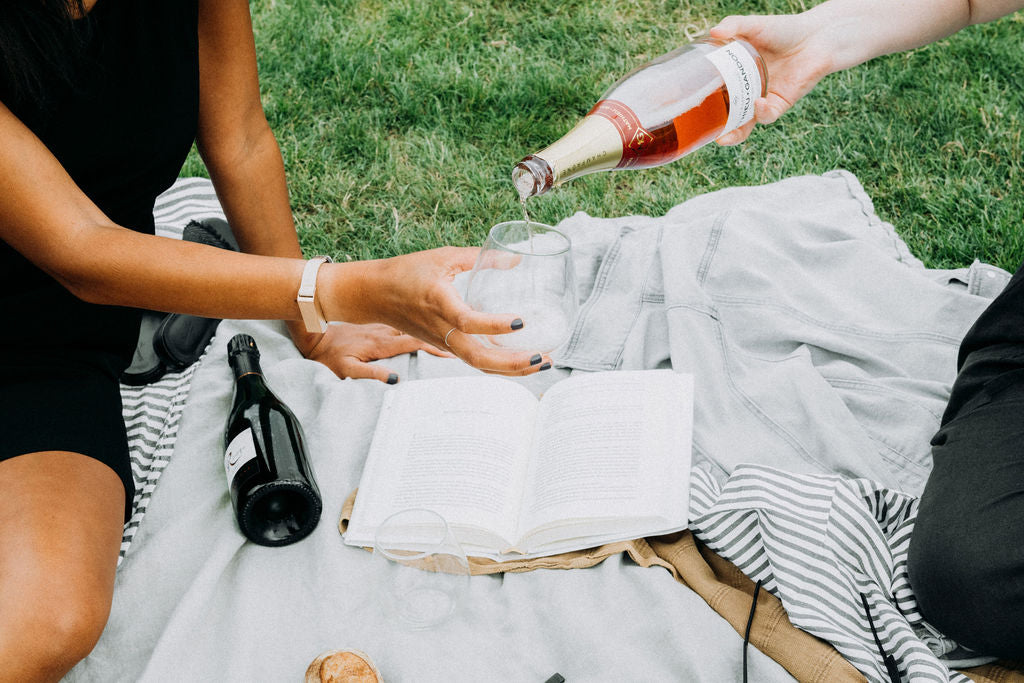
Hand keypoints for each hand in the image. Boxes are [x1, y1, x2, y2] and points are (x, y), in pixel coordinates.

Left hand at [292, 321, 451, 382]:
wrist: (315, 338)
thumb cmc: (330, 357)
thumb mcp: (346, 370)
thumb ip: (369, 374)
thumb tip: (395, 381)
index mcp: (381, 344)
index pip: (413, 344)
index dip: (435, 347)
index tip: (454, 351)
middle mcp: (386, 332)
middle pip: (420, 330)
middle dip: (443, 331)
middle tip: (466, 333)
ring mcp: (385, 326)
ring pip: (415, 323)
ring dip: (435, 323)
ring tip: (457, 324)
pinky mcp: (381, 325)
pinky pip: (406, 322)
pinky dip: (420, 321)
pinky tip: (434, 320)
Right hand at [324, 246, 551, 376]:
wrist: (375, 294)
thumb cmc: (407, 272)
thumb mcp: (444, 257)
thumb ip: (481, 257)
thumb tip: (517, 259)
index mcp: (439, 302)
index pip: (467, 321)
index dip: (494, 325)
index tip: (521, 321)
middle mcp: (441, 329)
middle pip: (478, 357)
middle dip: (513, 362)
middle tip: (543, 357)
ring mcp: (443, 342)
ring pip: (479, 364)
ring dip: (511, 368)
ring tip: (542, 362)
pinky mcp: (445, 346)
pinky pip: (475, 360)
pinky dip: (499, 364)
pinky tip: (522, 359)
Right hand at [710, 13, 835, 144]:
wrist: (817, 36)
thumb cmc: (784, 30)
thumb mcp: (754, 26)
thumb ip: (734, 26)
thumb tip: (713, 32)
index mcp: (735, 76)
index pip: (713, 93)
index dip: (699, 101)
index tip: (682, 106)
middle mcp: (746, 91)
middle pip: (726, 115)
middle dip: (714, 128)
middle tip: (701, 132)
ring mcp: (762, 100)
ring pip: (745, 124)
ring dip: (735, 133)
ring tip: (724, 138)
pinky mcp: (780, 104)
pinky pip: (768, 115)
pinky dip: (762, 111)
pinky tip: (758, 102)